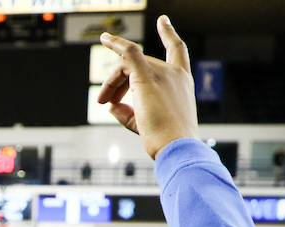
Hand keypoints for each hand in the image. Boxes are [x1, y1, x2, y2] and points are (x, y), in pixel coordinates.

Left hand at [97, 16, 199, 159]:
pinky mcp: (146, 76)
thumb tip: (112, 105)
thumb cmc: (165, 140)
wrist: (175, 146)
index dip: (169, 35)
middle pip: (139, 65)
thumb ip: (129, 113)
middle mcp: (175, 73)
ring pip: (127, 65)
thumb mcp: (145, 125)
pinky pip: (128, 53)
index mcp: (182, 82)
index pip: (177, 51)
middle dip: (118, 81)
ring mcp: (162, 72)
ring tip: (102, 100)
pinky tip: (104, 39)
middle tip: (104, 100)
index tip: (162, 21)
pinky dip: (115, 44)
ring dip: (111, 82)